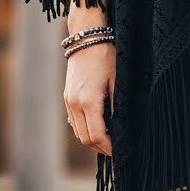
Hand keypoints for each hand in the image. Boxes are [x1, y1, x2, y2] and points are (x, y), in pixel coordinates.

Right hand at [64, 41, 115, 156]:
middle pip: (85, 138)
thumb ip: (118, 107)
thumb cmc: (106, 57)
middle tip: (116, 150)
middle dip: (100, 147)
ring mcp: (68, 101)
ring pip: (78, 132)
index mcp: (88, 102)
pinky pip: (74, 121)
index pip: (97, 135)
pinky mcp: (67, 97)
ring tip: (109, 141)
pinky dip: (85, 129)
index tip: (121, 152)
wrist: (86, 38)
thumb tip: (122, 128)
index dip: (109, 147)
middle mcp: (74, 104)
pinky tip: (98, 128)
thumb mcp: (118, 83)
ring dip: (92, 140)